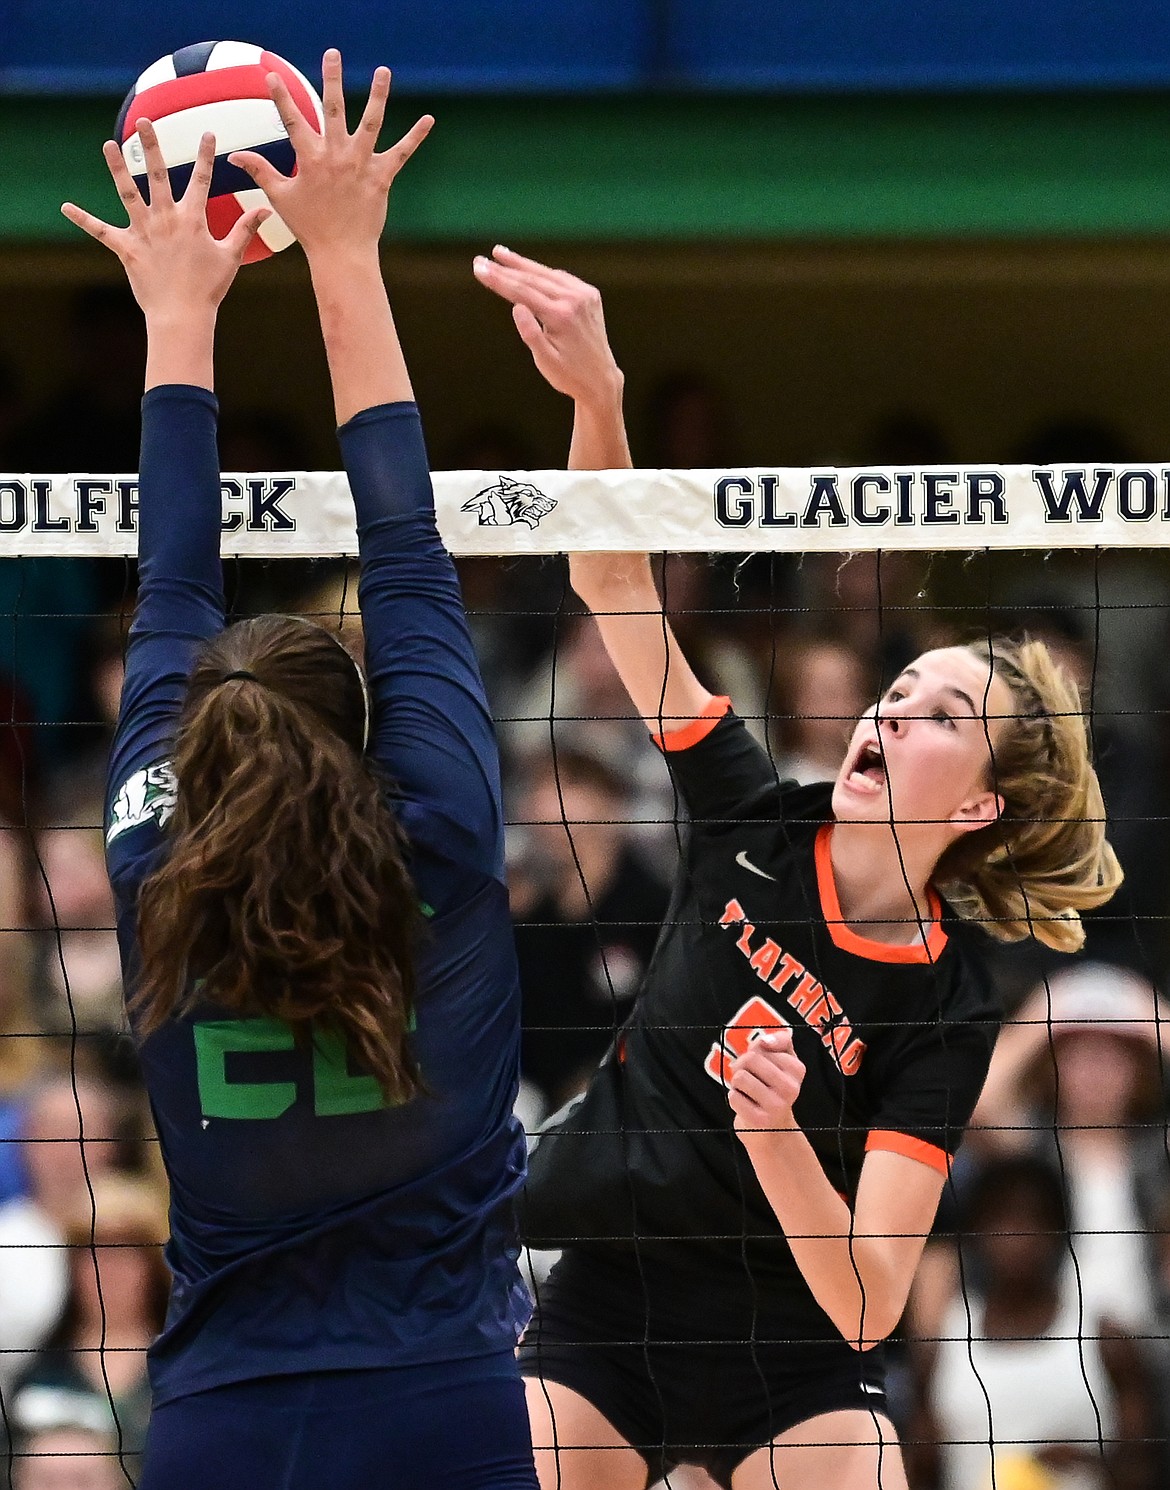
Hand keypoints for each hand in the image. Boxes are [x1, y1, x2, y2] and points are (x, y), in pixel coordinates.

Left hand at [61, 124, 267, 318]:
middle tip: (145, 121)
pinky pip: (101, 231)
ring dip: (117, 168)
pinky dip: (83, 219)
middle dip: (153, 146)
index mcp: (192, 219)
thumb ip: (245, 229)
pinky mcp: (127, 249)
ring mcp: (144, 232)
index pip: (201, 180)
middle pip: (157, 175)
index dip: (206, 156)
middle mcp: (166, 219)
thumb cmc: (209, 288)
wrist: (182, 315)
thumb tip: (266, 209)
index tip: (208, 133)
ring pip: (127, 193)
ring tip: (109, 145)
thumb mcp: (231, 257)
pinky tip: (65, 207)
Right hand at [229, 49, 432, 261]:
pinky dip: (415, 137)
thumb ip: (260, 171)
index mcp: (310, 159)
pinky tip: (429, 120)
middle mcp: (336, 156)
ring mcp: (360, 165)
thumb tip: (233, 156)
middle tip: (333, 53)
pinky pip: (401, 153)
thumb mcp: (280, 197)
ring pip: (370, 123)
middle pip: (334, 109)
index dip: (280, 97)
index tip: (271, 75)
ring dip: (377, 96)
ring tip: (383, 71)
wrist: (341, 253)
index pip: (292, 121)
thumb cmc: (309, 227)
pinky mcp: (381, 178)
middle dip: (332, 79)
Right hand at [473, 247, 623, 406]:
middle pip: (533, 278)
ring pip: (547, 274)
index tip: (478, 269)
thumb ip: (530, 333)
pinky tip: (527, 268)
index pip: (523, 292)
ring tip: (499, 253)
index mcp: (561, 317)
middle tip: (480, 260)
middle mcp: (575, 300)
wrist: (601, 380)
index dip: (498, 279)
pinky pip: (561, 279)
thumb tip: (516, 306)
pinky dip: (543, 273)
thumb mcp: (545, 361)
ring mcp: (585, 295)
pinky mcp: (590, 295)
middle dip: (504, 268)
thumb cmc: (568, 375)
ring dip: (522, 264)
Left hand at [727, 1029, 805, 1143]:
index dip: (755, 1051)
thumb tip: (765, 1041)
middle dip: (742, 1065)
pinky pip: (733, 1097)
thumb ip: (778, 1041)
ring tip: (748, 1092)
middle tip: (749, 1078)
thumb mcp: (782, 1061)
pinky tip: (747, 1105)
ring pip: (740, 1077)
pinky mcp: (760, 1121)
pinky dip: (735, 1098)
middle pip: (750, 1058)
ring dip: (737, 1083)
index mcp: (797, 1069)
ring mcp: (776, 1105)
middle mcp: (791, 1088)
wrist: (773, 1131)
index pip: (763, 1044)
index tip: (762, 1065)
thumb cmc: (772, 1088)